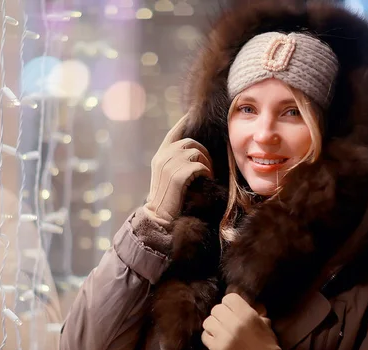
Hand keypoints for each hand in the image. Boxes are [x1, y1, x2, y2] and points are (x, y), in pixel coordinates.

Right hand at [143, 112, 212, 227]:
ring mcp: (169, 166)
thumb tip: (192, 151)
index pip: (173, 133)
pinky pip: (199, 166)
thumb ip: (175, 161)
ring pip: (196, 153)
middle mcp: (163, 157)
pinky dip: (206, 172)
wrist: (160, 217)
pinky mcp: (178, 176)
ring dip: (206, 163)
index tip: (192, 114)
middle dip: (203, 152)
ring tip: (207, 175)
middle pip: (190, 142)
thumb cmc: (168, 198)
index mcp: (160, 156)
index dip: (184, 122)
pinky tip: (206, 180)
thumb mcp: (167, 175)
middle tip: (207, 167)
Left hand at [202, 293, 287, 349]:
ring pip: (208, 321)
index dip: (230, 303)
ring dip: (214, 325)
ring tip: (221, 330)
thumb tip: (244, 298)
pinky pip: (204, 336)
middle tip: (227, 321)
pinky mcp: (217, 349)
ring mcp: (224, 336)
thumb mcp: (265, 323)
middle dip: (222, 314)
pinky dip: (209, 337)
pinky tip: (217, 340)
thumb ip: (254, 309)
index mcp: (247, 314)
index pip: (228, 298)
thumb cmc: (268, 346)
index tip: (233, 310)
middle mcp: (234, 323)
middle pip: (216, 308)